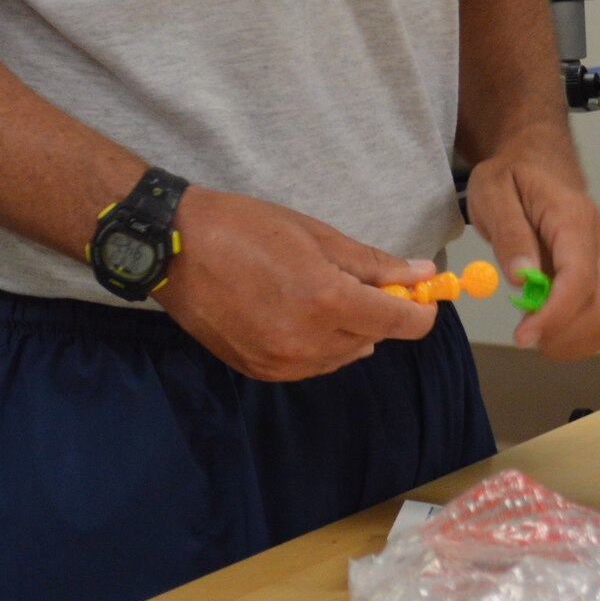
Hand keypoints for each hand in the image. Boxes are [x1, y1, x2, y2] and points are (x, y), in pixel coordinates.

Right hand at [156, 186, 439, 380]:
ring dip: (349, 329)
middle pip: (375, 338)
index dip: (421, 310)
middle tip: (363, 280)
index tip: (424, 296)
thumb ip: (374, 263)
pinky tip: (299, 312)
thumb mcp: (318, 235)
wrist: (175, 249)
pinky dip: (319, 343)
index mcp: (328, 303)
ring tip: (321, 291)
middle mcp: (308, 342)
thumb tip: (422, 274)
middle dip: (380, 312)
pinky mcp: (259, 371)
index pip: (401, 323)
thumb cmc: (246, 229)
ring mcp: (282, 363)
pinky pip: (311, 365)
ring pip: (344, 355)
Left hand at [465, 132, 599, 358]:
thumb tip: (521, 277)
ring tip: (535, 333)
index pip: (579, 278)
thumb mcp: (493, 193)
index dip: (555, 315)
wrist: (536, 160)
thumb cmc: (513, 175)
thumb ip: (509, 234)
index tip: (524, 335)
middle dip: (564, 336)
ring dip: (574, 341)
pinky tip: (555, 330)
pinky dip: (584, 335)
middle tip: (525, 337)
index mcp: (574, 219)